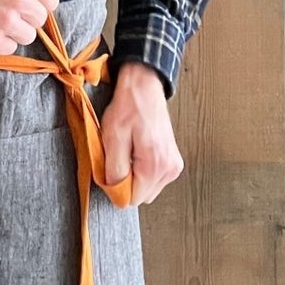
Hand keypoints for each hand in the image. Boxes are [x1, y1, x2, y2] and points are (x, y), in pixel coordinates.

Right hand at [0, 0, 59, 55]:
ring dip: (17, 30)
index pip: (52, 0)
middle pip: (40, 19)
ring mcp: (6, 21)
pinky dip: (2, 41)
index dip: (40, 1)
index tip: (29, 2)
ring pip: (28, 36)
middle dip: (27, 15)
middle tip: (10, 9)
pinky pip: (11, 48)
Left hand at [100, 61, 184, 204]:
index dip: (116, 187)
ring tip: (129, 150)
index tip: (111, 168)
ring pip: (147, 188)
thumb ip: (114, 170)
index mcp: (155, 165)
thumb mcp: (113, 137)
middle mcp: (169, 169)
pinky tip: (137, 150)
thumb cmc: (129, 106)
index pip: (132, 199)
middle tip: (119, 156)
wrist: (145, 85)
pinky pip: (154, 179)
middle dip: (127, 182)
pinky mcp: (173, 161)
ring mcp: (173, 166)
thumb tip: (116, 192)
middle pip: (141, 196)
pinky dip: (143, 170)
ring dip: (135, 176)